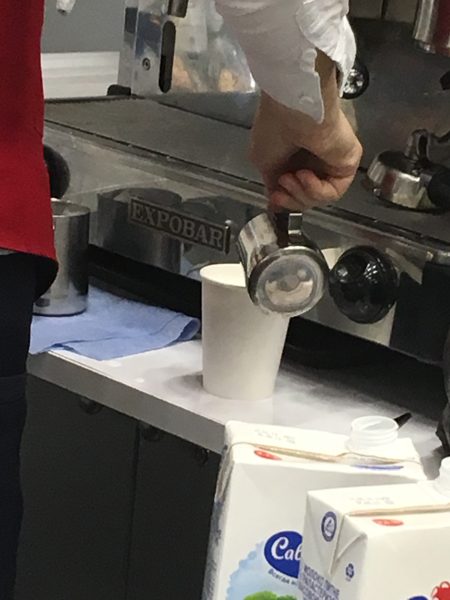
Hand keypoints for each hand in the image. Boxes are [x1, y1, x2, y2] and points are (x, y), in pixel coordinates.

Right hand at [250, 56, 361, 211]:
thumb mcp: (264, 162)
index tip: (274, 197)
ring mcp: (332, 160)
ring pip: (319, 198)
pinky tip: (306, 176)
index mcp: (294, 155)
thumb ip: (272, 185)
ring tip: (291, 177)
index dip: (284, 199)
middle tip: (280, 189)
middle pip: (306, 197)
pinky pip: (334, 191)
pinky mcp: (348, 162)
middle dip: (291, 199)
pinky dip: (317, 191)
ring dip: (301, 194)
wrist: (293, 108)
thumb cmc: (274, 126)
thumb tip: (275, 204)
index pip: (293, 189)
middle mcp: (314, 158)